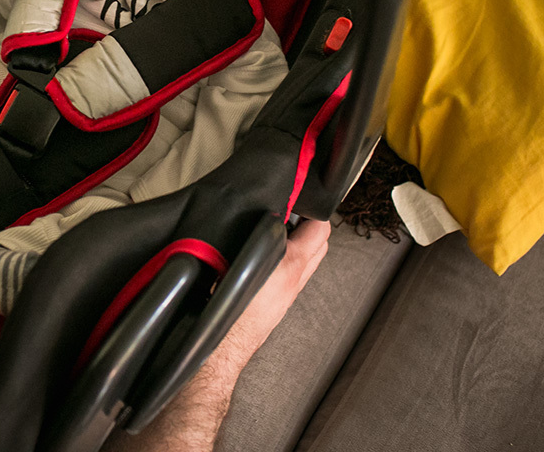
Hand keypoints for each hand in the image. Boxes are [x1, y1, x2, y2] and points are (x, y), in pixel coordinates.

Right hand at [215, 218, 331, 369]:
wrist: (222, 347)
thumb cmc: (227, 309)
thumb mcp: (240, 261)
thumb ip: (257, 237)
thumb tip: (264, 212)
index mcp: (290, 264)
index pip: (320, 228)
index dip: (311, 208)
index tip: (296, 196)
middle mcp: (296, 279)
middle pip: (321, 243)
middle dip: (310, 223)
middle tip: (290, 211)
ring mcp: (290, 293)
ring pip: (310, 259)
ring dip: (301, 242)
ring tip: (278, 230)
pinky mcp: (280, 304)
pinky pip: (295, 275)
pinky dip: (289, 260)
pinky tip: (268, 256)